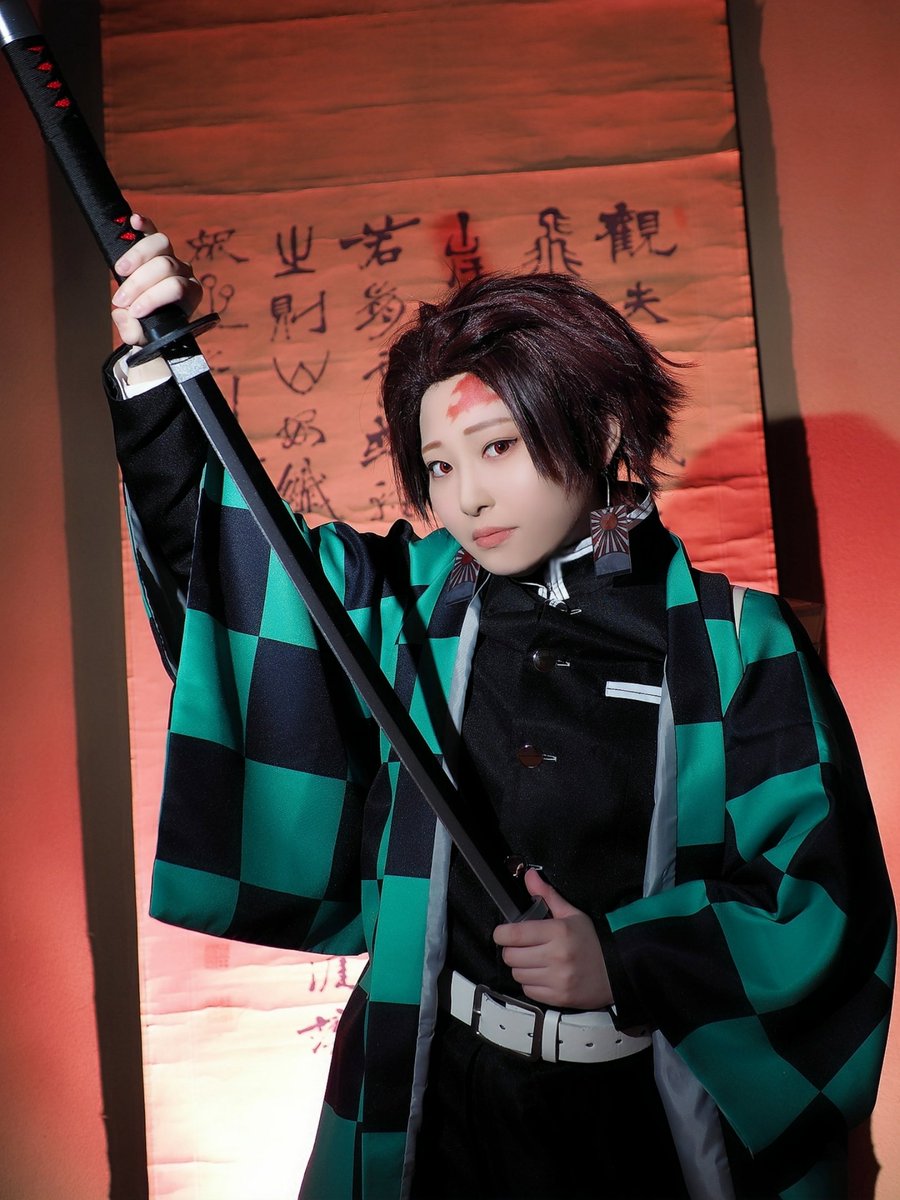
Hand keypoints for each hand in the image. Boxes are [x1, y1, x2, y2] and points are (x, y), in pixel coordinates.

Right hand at [110, 214, 201, 346]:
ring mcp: (172, 256)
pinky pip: (152, 231)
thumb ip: (135, 332)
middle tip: (121, 299)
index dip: (153, 297)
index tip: (134, 311)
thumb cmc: (150, 326)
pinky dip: (144, 225)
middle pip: (165, 266)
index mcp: (190, 294)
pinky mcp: (156, 247)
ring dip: (137, 256)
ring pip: (161, 244)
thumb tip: (128, 320)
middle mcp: (185, 273)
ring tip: (120, 271)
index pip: (176, 288)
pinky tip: (134, 221)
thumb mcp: (143, 335)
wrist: (149, 318)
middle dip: (139, 283)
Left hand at [492, 868, 612, 1008]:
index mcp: (558, 932)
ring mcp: (557, 979)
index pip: (515, 934)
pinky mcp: (558, 998)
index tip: (503, 933)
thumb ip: (547, 895)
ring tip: (534, 960)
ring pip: (517, 974)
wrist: (616, 972)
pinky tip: (542, 974)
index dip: (502, 933)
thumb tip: (529, 876)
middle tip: (521, 946)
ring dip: (520, 967)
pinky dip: (530, 983)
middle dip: (512, 950)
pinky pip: (528, 990)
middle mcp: (556, 956)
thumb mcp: (572, 914)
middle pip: (511, 956)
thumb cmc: (593, 941)